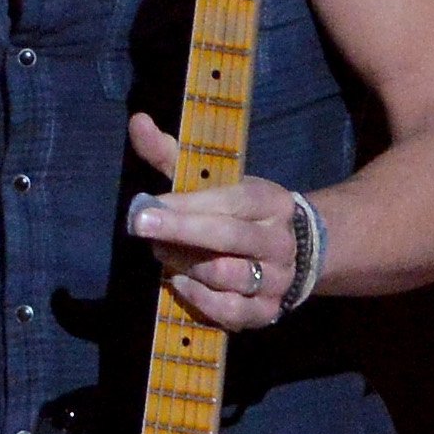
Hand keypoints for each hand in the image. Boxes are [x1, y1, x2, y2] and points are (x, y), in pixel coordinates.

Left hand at [126, 113, 299, 328]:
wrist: (296, 252)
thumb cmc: (240, 212)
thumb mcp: (215, 181)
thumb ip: (172, 155)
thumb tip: (136, 122)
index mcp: (269, 202)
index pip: (230, 200)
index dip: (188, 204)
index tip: (149, 204)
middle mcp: (278, 240)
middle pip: (229, 238)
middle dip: (181, 231)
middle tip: (140, 226)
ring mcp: (277, 278)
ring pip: (227, 275)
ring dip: (186, 265)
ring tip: (162, 254)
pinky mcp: (268, 312)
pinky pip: (232, 311)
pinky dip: (200, 300)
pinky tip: (180, 284)